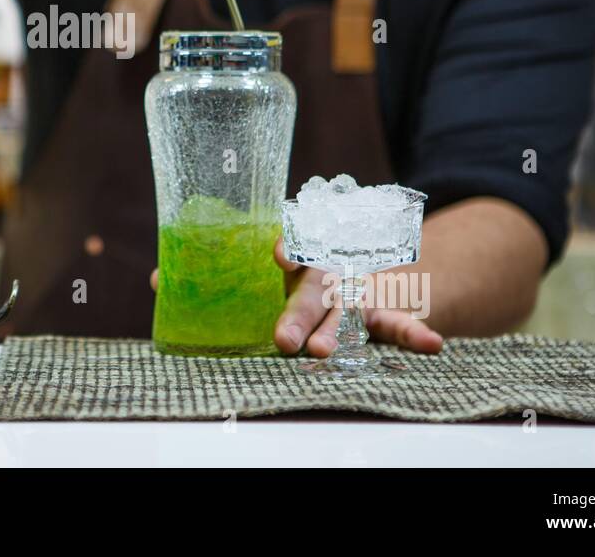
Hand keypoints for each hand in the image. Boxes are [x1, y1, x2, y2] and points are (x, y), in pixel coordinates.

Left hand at [148, 245, 444, 356]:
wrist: (359, 251)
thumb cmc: (291, 267)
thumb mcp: (260, 266)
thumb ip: (217, 275)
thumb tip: (160, 280)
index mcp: (295, 250)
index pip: (293, 242)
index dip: (288, 246)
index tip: (278, 253)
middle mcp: (325, 265)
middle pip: (312, 288)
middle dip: (297, 314)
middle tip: (282, 340)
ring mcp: (354, 287)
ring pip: (347, 309)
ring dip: (336, 330)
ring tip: (325, 352)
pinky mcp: (378, 310)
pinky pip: (396, 322)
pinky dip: (415, 332)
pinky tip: (433, 344)